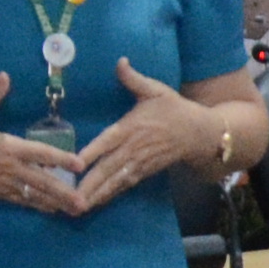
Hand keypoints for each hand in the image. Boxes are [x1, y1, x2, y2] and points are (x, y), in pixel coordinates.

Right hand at [0, 72, 82, 216]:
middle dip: (64, 192)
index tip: (80, 164)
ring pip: (34, 195)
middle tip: (84, 203)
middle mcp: (10, 168)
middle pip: (42, 182)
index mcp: (7, 148)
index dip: (61, 158)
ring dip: (55, 203)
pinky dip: (38, 205)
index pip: (40, 153)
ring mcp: (4, 184)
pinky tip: (51, 210)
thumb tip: (5, 75)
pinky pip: (22, 201)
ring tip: (74, 210)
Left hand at [61, 61, 225, 213]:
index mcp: (131, 127)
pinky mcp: (144, 172)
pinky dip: (110, 195)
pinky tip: (95, 203)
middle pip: (107, 168)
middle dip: (89, 184)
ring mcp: (139, 163)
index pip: (107, 141)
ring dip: (97, 194)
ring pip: (115, 181)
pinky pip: (124, 185)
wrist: (199, 133)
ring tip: (78, 207)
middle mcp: (133, 148)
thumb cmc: (174, 109)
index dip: (91, 153)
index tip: (74, 164)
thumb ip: (133, 78)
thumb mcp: (155, 89)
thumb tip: (120, 60)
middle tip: (69, 198)